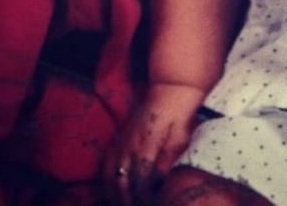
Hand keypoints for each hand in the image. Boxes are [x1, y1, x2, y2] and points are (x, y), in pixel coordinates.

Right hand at [110, 82, 207, 204]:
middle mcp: (129, 146)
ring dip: (113, 191)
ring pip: (110, 172)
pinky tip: (110, 185)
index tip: (148, 205)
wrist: (169, 92)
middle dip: (124, 199)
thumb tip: (159, 181)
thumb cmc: (179, 117)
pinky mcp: (120, 137)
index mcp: (145, 147)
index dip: (142, 198)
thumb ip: (168, 161)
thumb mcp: (180, 140)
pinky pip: (107, 161)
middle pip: (121, 180)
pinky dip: (106, 176)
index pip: (139, 181)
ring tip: (118, 203)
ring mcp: (122, 141)